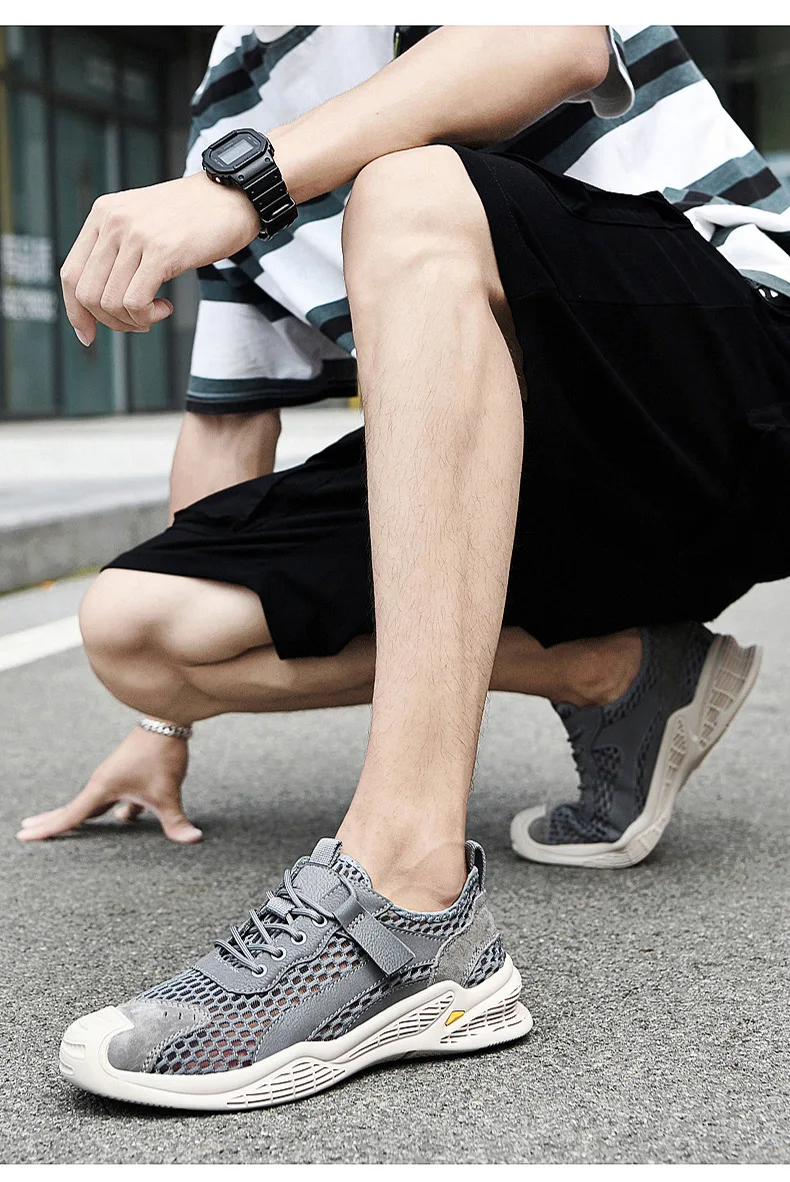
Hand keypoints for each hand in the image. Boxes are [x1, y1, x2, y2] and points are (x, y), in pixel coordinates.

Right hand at [16, 727, 201, 843]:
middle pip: (73, 809)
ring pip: (96, 805)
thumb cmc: (161, 754)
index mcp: (103, 788)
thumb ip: (176, 820)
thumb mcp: (168, 792)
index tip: (23, 835)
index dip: (48, 829)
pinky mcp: (128, 775)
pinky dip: (118, 811)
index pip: (70, 815)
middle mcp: (103, 783)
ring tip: (65, 829)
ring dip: (84, 818)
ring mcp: (115, 778)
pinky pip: (116, 799)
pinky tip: (127, 818)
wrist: (168, 721)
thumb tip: (193, 839)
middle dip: (51, 821)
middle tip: (26, 831)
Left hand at [60, 171, 259, 345]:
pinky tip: (166, 307)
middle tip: (138, 322)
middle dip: (110, 322)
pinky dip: (148, 316)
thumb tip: (99, 301)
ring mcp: (136, 235)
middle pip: (87, 294)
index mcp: (103, 214)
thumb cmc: (193, 218)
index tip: (87, 334)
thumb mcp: (143, 224)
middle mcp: (113, 221)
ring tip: (156, 312)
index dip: (75, 311)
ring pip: (110, 303)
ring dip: (133, 321)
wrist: (233, 197)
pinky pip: (136, 302)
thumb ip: (118, 250)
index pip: (70, 273)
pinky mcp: (161, 251)